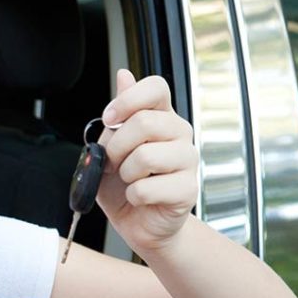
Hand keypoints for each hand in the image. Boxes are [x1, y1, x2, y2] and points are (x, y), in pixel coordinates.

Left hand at [96, 69, 197, 253]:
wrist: (137, 222)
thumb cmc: (125, 184)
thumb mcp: (110, 147)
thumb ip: (117, 115)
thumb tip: (124, 75)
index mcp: (161, 117)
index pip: (156, 87)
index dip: (128, 100)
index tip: (109, 119)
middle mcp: (179, 134)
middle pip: (145, 122)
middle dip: (116, 147)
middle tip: (114, 163)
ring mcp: (188, 161)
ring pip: (145, 156)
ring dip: (125, 173)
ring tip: (130, 180)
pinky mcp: (188, 190)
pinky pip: (146, 188)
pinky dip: (133, 196)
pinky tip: (140, 198)